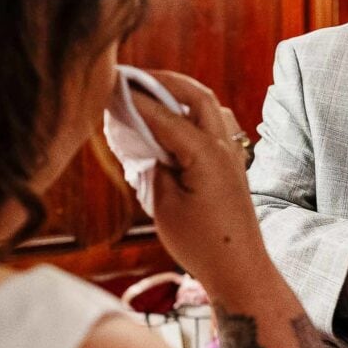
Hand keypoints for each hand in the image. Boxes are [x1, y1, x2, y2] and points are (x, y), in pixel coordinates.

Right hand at [131, 71, 272, 295]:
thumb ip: (151, 164)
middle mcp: (224, 147)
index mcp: (206, 154)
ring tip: (149, 92)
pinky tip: (172, 119)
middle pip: (196, 94)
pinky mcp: (232, 164)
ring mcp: (232, 154)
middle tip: (131, 78)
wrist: (240, 270)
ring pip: (209, 106)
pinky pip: (213, 124)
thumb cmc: (201, 244)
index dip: (133, 98)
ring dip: (180, 93)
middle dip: (164, 80)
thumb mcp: (164, 205)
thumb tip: (141, 138)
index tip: (107, 84)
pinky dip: (191, 112)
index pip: (163, 115)